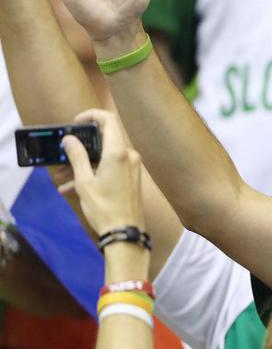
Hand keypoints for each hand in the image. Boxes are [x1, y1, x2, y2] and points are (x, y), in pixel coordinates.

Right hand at [60, 109, 144, 235]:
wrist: (125, 233)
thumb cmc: (105, 208)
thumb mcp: (84, 182)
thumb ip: (76, 156)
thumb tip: (69, 139)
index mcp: (118, 153)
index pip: (108, 120)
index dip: (91, 116)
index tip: (76, 122)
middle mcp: (129, 156)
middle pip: (104, 140)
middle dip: (81, 147)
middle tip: (64, 154)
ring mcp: (132, 166)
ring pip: (104, 156)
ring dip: (84, 164)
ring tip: (62, 177)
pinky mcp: (132, 177)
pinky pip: (111, 168)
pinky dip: (94, 173)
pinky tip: (73, 187)